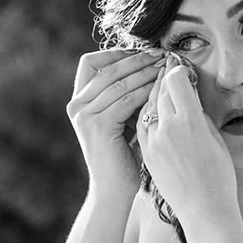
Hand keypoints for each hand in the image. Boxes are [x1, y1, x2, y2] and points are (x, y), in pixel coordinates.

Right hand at [67, 48, 165, 194]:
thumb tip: (149, 68)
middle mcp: (76, 105)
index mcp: (79, 101)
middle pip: (107, 68)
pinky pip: (125, 100)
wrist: (115, 190)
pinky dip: (145, 91)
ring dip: (144, 72)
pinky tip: (161, 88)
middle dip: (137, 59)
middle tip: (162, 54)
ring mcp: (84, 115)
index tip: (145, 52)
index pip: (92, 62)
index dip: (117, 53)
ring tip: (166, 67)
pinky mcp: (98, 126)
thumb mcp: (122, 121)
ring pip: (118, 82)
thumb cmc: (124, 158)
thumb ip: (125, 98)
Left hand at [134, 56, 239, 237]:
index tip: (179, 65)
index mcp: (190, 122)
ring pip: (148, 106)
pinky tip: (151, 108)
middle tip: (165, 65)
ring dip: (152, 93)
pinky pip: (142, 124)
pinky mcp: (147, 153)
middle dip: (163, 77)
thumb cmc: (219, 178)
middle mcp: (168, 128)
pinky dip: (146, 112)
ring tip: (157, 85)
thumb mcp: (215, 141)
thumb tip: (187, 100)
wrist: (204, 210)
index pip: (177, 82)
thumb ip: (199, 117)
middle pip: (160, 90)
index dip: (178, 70)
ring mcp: (154, 141)